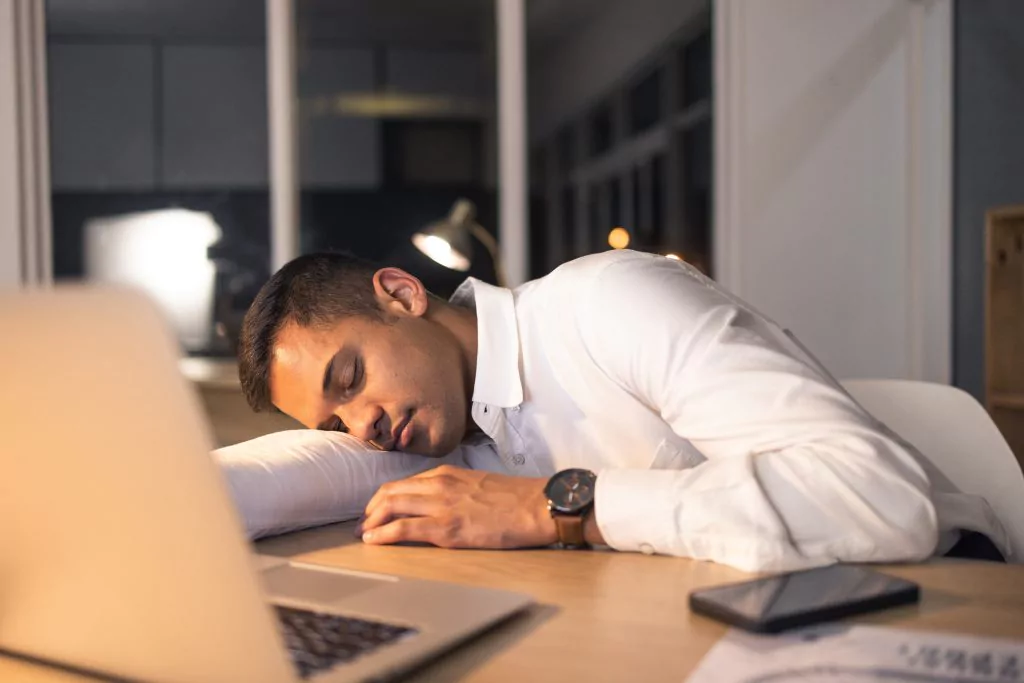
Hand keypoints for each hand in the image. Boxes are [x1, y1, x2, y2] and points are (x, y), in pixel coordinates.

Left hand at [359, 465, 556, 548]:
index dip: (383, 498)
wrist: (538, 505)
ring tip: (364, 534)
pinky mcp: (447, 527)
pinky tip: (374, 541)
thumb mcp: (478, 485)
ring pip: (391, 507)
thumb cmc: (515, 499)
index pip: (403, 483)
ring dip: (371, 521)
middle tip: (363, 524)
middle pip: (389, 493)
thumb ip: (455, 491)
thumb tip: (440, 505)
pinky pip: (404, 529)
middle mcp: (439, 484)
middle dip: (370, 509)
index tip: (375, 511)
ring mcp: (442, 505)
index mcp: (447, 474)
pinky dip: (383, 534)